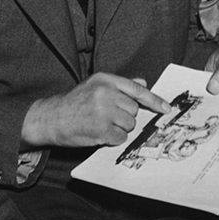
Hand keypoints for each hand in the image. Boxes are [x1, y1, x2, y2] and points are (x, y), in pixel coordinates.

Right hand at [22, 73, 171, 148]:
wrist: (51, 118)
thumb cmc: (74, 102)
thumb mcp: (95, 85)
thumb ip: (120, 85)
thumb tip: (143, 84)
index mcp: (106, 80)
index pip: (137, 90)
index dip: (155, 100)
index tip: (166, 108)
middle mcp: (106, 94)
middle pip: (134, 110)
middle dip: (125, 116)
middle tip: (108, 116)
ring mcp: (104, 112)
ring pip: (129, 125)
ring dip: (120, 128)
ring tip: (102, 123)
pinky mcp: (101, 129)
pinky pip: (121, 138)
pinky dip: (113, 139)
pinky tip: (100, 133)